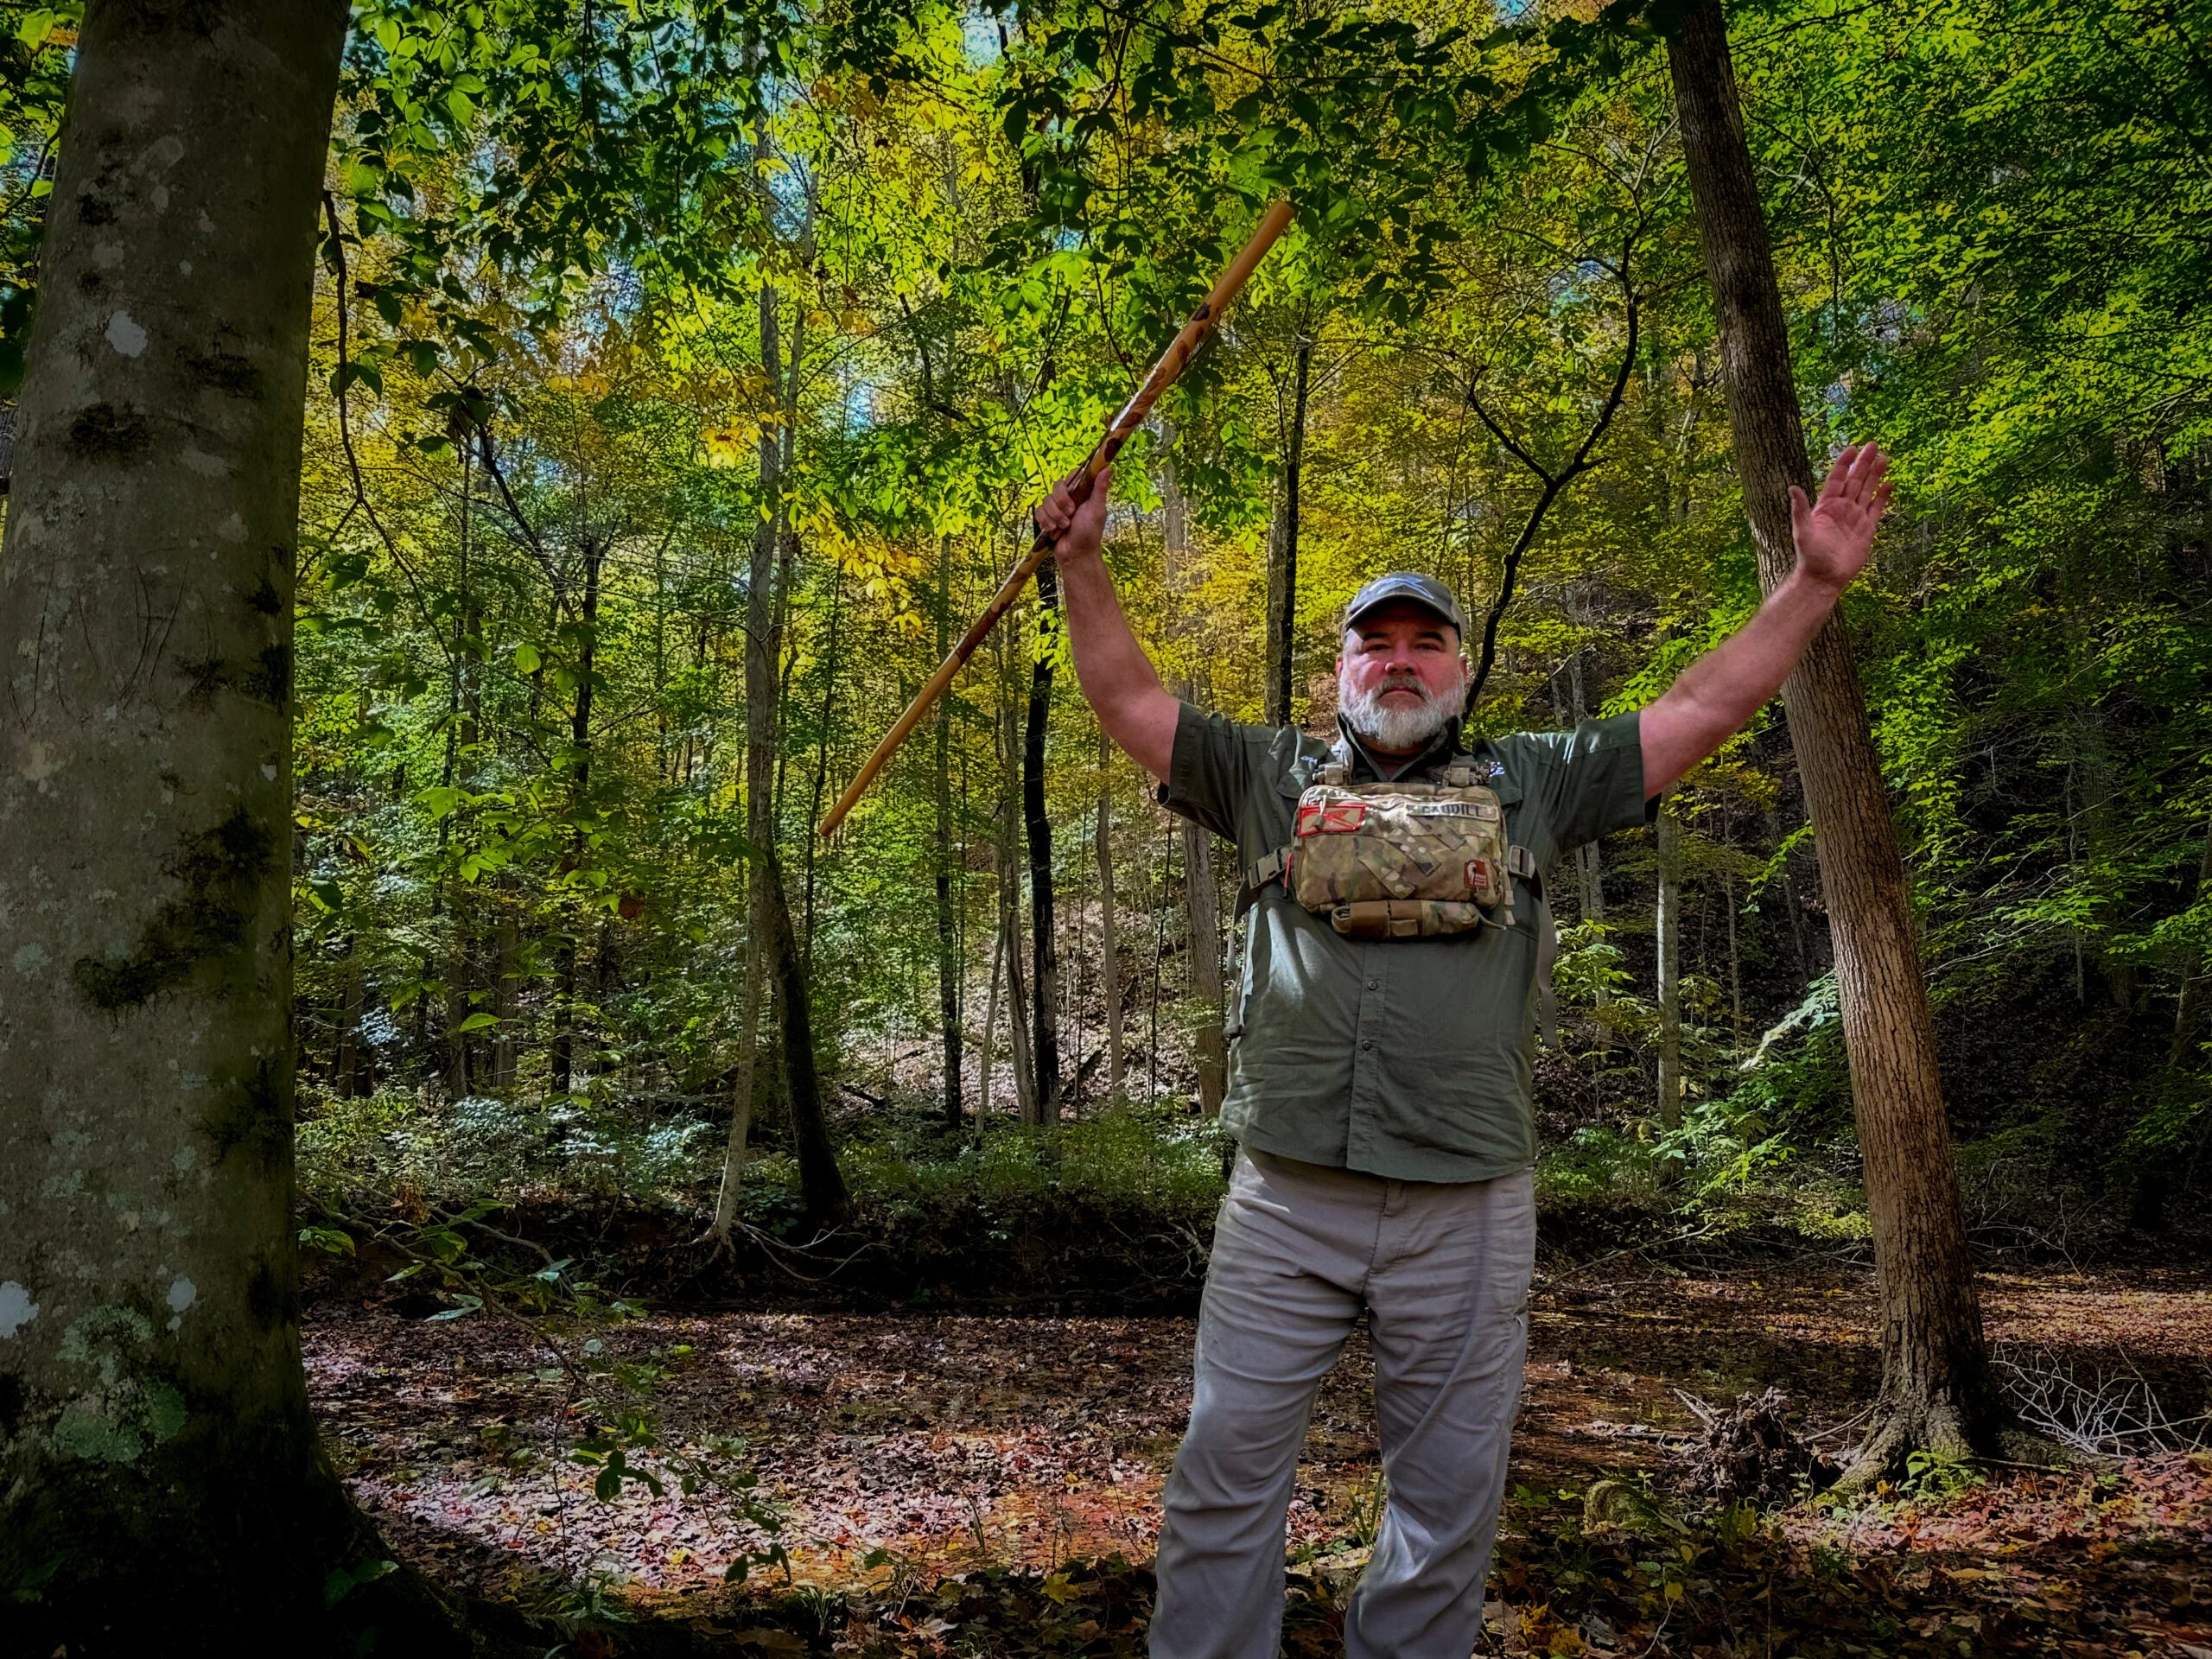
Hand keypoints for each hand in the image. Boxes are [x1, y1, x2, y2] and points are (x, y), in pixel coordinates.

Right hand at [1035, 463, 1108, 561]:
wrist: (1076, 555)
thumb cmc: (1090, 534)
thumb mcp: (1097, 510)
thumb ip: (1100, 489)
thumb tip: (1108, 467)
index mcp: (1082, 493)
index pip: (1073, 475)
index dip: (1071, 480)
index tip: (1074, 491)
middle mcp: (1068, 498)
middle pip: (1057, 486)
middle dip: (1062, 501)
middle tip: (1070, 513)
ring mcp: (1056, 508)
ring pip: (1046, 499)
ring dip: (1055, 515)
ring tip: (1064, 526)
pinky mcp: (1046, 517)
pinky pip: (1038, 511)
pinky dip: (1045, 521)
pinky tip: (1052, 530)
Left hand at [1789, 443, 1892, 592]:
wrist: (1824, 578)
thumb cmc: (1811, 556)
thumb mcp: (1803, 531)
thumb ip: (1800, 509)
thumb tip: (1792, 487)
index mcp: (1826, 506)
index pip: (1837, 479)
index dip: (1844, 464)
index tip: (1852, 448)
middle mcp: (1842, 509)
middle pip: (1855, 480)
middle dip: (1864, 463)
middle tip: (1874, 445)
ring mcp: (1855, 517)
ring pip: (1867, 491)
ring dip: (1875, 475)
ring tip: (1884, 458)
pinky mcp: (1867, 529)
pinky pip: (1876, 509)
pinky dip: (1883, 496)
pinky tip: (1889, 484)